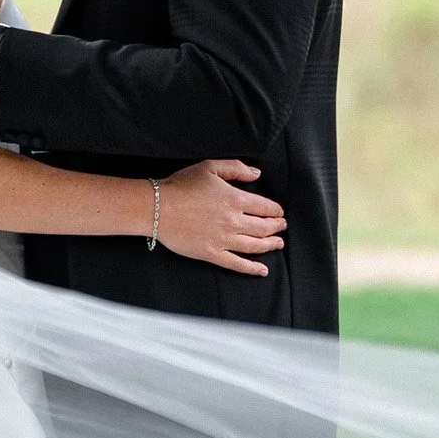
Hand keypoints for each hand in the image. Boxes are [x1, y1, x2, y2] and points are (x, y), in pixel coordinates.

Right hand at [156, 161, 285, 276]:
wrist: (156, 207)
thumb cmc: (181, 185)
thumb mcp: (210, 167)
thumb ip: (236, 169)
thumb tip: (256, 174)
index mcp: (235, 199)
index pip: (265, 207)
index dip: (275, 210)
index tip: (279, 212)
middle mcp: (233, 222)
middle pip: (264, 227)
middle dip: (277, 227)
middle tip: (282, 227)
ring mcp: (223, 240)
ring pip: (255, 246)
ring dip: (270, 245)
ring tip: (278, 244)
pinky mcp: (212, 254)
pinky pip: (237, 264)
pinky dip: (252, 268)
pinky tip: (262, 270)